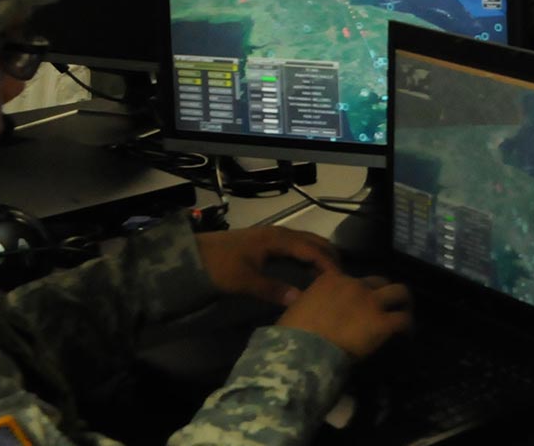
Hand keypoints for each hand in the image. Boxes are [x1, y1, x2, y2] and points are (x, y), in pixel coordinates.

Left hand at [196, 227, 339, 306]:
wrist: (190, 255)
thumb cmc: (218, 266)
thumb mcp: (244, 281)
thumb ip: (272, 290)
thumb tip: (300, 300)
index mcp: (277, 239)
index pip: (312, 250)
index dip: (329, 264)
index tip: (342, 280)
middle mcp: (279, 233)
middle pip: (314, 242)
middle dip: (330, 257)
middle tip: (343, 278)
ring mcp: (272, 236)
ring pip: (306, 242)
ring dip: (320, 255)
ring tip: (330, 275)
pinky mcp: (266, 242)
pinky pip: (296, 246)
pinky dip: (309, 255)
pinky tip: (309, 270)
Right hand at [277, 271, 412, 360]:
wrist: (301, 351)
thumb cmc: (292, 335)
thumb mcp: (298, 307)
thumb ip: (312, 301)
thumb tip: (312, 306)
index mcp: (332, 280)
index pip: (353, 278)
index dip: (358, 290)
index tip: (359, 301)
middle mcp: (355, 285)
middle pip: (379, 281)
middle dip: (382, 293)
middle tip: (384, 306)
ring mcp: (371, 302)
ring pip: (400, 292)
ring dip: (404, 302)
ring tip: (405, 312)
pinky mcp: (382, 322)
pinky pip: (404, 319)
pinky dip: (408, 326)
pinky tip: (406, 334)